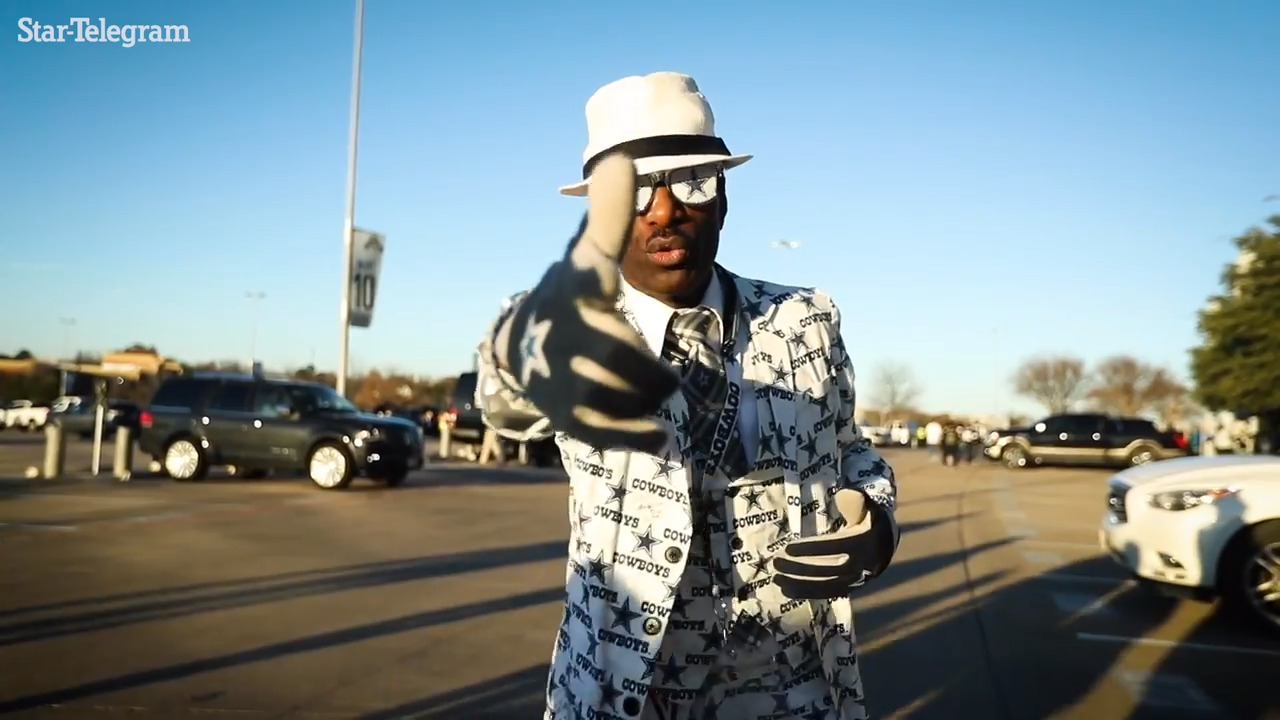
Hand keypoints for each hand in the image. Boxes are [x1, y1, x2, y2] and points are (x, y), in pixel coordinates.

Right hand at [499, 153, 679, 453]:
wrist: (525, 347)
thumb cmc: (571, 298)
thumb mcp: (588, 257)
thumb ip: (610, 217)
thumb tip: (623, 159)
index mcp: (577, 294)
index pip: (597, 274)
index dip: (610, 252)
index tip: (624, 204)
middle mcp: (566, 341)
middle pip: (631, 364)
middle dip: (652, 372)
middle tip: (658, 372)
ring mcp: (565, 384)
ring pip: (628, 400)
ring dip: (647, 399)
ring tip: (646, 392)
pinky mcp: (570, 419)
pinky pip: (613, 434)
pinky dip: (640, 437)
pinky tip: (660, 435)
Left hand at [771, 490, 887, 598]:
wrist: (884, 542)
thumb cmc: (867, 518)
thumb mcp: (865, 505)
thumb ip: (855, 499)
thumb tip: (844, 494)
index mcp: (863, 541)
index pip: (834, 547)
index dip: (811, 549)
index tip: (787, 548)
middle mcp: (862, 564)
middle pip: (829, 570)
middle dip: (801, 569)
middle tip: (776, 563)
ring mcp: (857, 579)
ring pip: (827, 586)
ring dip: (800, 585)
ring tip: (776, 579)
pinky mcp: (850, 588)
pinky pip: (828, 593)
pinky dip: (808, 593)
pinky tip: (786, 590)